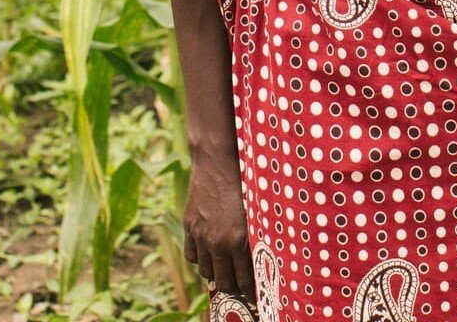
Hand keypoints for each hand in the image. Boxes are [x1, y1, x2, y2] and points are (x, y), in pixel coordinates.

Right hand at [183, 148, 253, 299]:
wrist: (218, 160)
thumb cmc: (246, 182)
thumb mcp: (259, 211)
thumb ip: (259, 236)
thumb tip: (267, 260)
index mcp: (239, 239)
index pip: (245, 280)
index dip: (250, 291)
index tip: (255, 296)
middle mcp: (218, 241)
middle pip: (223, 282)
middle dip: (234, 287)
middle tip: (240, 286)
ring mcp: (200, 235)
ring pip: (206, 271)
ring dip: (216, 273)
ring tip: (225, 270)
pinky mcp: (189, 226)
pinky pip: (191, 256)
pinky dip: (200, 259)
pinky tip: (209, 254)